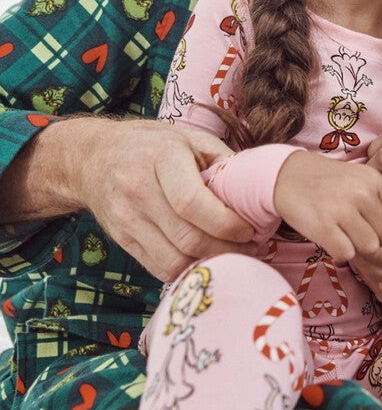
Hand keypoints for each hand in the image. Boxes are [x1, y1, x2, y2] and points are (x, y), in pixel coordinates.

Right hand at [64, 118, 254, 280]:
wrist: (93, 157)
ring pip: (174, 261)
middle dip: (228, 250)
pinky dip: (190, 271)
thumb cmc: (152, 145)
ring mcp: (126, 219)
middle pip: (187, 238)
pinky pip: (160, 269)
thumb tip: (259, 188)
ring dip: (211, 265)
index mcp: (161, 158)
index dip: (226, 224)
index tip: (251, 230)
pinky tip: (210, 261)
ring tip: (237, 258)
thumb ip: (223, 161)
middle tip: (256, 249)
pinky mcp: (122, 240)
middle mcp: (138, 190)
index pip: (191, 203)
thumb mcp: (189, 138)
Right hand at [274, 152, 381, 263]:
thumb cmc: (328, 182)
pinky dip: (339, 253)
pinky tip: (330, 240)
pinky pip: (346, 254)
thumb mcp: (359, 178)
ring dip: (357, 247)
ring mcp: (341, 210)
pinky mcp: (323, 226)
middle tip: (354, 232)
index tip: (370, 223)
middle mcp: (360, 193)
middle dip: (372, 238)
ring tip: (343, 236)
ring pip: (369, 247)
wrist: (286, 176)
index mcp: (373, 180)